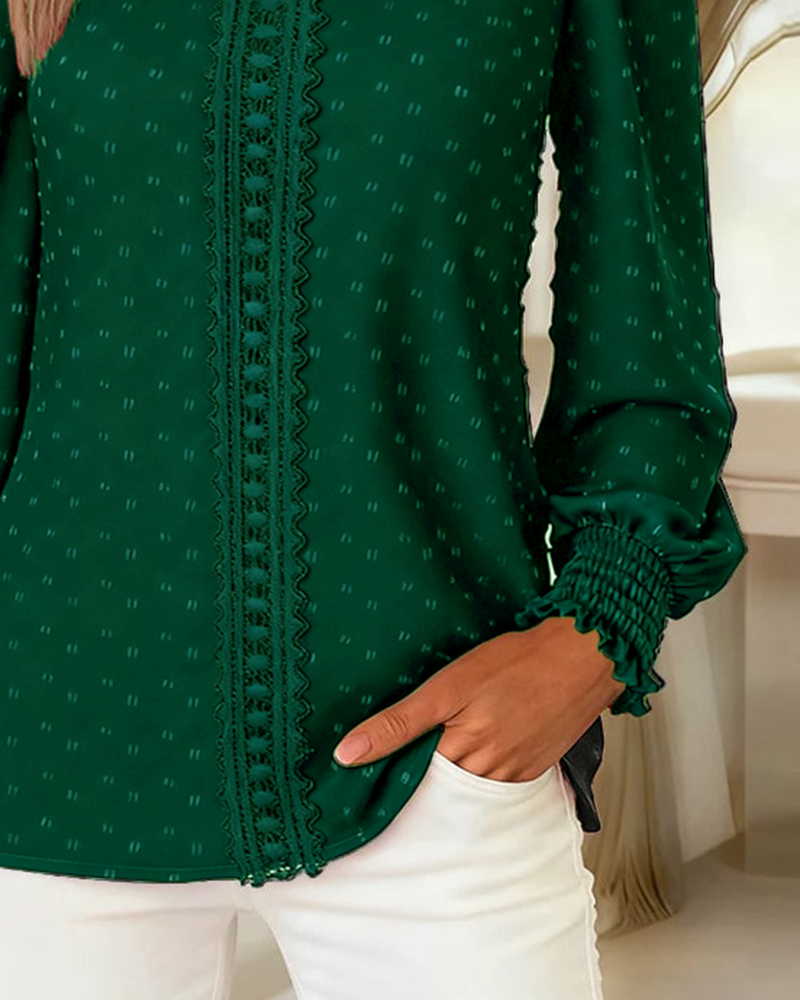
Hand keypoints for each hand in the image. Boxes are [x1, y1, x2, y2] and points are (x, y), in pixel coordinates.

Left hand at [332, 616, 626, 781]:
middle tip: (395, 768)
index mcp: (461, 752)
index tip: (366, 775)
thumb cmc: (516, 661)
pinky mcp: (533, 769)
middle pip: (439, 791)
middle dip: (418, 783)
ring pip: (467, 789)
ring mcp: (514, 775)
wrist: (584, 655)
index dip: (389, 776)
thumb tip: (346, 755)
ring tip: (436, 752)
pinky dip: (479, 773)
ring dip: (449, 778)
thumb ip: (398, 723)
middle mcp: (488, 774)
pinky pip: (496, 784)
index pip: (410, 783)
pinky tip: (472, 750)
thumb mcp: (448, 686)